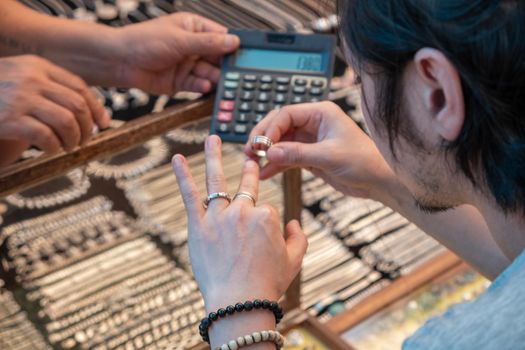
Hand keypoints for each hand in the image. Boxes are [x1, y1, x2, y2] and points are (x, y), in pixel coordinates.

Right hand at [0, 55, 108, 163]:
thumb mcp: (23, 80)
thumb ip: (50, 89)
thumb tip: (92, 113)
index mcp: (38, 65)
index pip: (79, 86)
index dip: (97, 107)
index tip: (104, 124)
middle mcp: (32, 78)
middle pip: (77, 105)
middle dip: (88, 127)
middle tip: (85, 141)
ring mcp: (21, 97)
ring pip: (67, 121)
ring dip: (75, 139)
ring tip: (70, 147)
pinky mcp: (11, 119)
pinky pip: (47, 136)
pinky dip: (55, 147)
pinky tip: (52, 151)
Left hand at [113, 13, 239, 94]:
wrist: (120, 61)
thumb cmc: (143, 41)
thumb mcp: (180, 39)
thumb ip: (208, 43)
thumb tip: (233, 42)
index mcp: (194, 28)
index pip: (221, 36)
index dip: (233, 46)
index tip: (244, 55)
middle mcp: (193, 47)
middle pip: (218, 58)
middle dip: (225, 66)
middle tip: (235, 74)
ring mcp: (188, 65)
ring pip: (209, 73)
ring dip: (215, 79)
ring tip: (219, 83)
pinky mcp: (181, 82)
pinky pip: (197, 86)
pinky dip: (202, 87)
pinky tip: (203, 86)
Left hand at [171, 135, 306, 309]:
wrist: (239, 302)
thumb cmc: (267, 284)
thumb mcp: (295, 261)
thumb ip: (299, 237)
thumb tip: (293, 222)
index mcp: (267, 216)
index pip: (266, 209)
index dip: (266, 226)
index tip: (262, 244)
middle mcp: (243, 210)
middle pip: (246, 186)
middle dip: (249, 170)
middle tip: (250, 159)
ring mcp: (219, 216)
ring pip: (216, 181)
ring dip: (213, 156)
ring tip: (212, 138)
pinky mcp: (198, 225)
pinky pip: (189, 195)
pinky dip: (182, 175)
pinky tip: (177, 158)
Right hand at [245, 101, 394, 200]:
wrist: (378, 181)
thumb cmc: (363, 161)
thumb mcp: (329, 156)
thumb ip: (298, 153)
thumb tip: (270, 151)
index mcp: (320, 113)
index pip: (286, 114)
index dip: (270, 128)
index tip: (260, 144)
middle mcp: (313, 123)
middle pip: (279, 125)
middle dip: (263, 137)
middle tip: (250, 150)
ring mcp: (309, 140)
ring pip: (280, 142)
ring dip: (266, 152)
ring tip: (252, 162)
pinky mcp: (309, 156)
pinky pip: (286, 157)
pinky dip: (275, 164)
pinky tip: (265, 173)